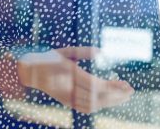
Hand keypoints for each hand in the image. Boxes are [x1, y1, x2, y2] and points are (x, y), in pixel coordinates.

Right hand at [15, 47, 133, 113]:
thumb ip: (83, 51)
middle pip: (97, 97)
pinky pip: (86, 108)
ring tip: (124, 95)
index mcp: (69, 73)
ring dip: (111, 102)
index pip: (96, 86)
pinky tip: (109, 100)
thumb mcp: (65, 51)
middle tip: (131, 90)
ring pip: (94, 105)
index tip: (125, 83)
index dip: (112, 87)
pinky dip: (100, 105)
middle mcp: (68, 88)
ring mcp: (67, 98)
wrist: (28, 73)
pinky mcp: (66, 102)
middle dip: (117, 96)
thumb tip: (102, 52)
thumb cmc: (47, 58)